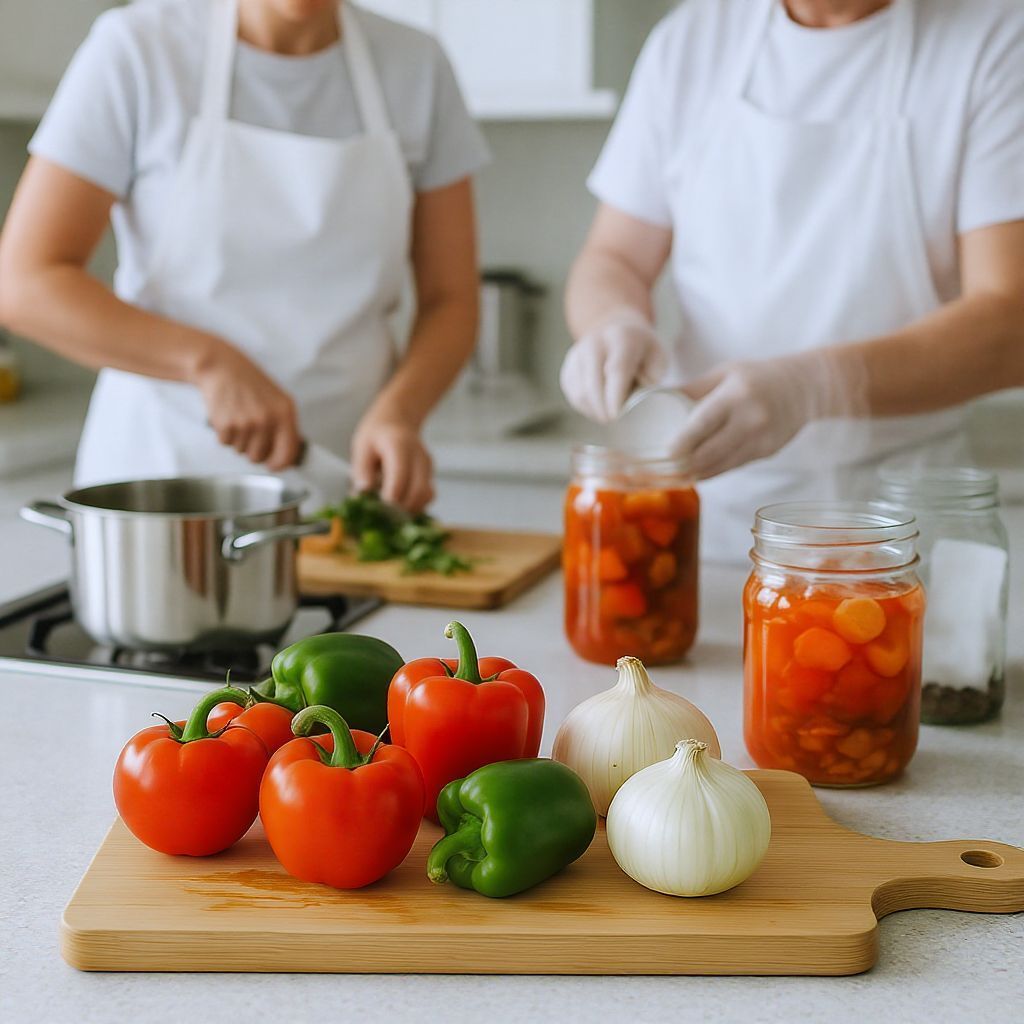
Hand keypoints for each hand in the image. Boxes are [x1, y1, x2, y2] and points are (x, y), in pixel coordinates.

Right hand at [191, 338, 301, 470]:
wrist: (221, 367)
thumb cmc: (250, 383)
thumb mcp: (277, 399)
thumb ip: (284, 425)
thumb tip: (288, 455)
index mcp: (285, 413)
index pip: (287, 453)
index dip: (279, 464)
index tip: (273, 465)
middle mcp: (267, 420)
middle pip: (260, 457)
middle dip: (253, 450)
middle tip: (249, 432)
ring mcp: (246, 423)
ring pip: (241, 451)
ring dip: (238, 440)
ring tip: (238, 418)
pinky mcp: (226, 425)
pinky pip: (226, 444)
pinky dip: (225, 435)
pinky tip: (227, 417)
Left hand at [351, 413, 433, 512]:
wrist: (398, 421)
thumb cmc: (376, 435)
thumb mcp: (362, 447)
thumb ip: (362, 470)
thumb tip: (363, 493)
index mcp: (399, 445)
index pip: (400, 476)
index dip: (391, 498)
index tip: (379, 511)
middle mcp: (419, 455)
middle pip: (419, 490)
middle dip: (402, 509)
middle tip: (384, 518)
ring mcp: (428, 466)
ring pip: (427, 495)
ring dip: (410, 509)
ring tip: (391, 514)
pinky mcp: (430, 475)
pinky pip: (428, 496)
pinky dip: (416, 506)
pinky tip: (400, 507)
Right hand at [559, 308, 667, 422]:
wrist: (618, 331)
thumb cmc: (642, 351)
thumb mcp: (658, 358)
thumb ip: (652, 377)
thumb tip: (637, 397)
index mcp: (622, 338)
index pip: (616, 369)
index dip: (615, 396)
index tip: (617, 416)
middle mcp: (595, 342)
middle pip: (592, 383)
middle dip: (602, 408)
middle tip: (613, 422)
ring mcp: (578, 354)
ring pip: (580, 392)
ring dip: (593, 409)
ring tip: (607, 415)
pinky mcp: (568, 367)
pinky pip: (573, 394)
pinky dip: (585, 407)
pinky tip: (598, 408)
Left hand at [673, 351, 858, 478]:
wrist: (804, 388)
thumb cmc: (756, 376)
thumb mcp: (723, 374)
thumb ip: (691, 390)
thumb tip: (651, 401)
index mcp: (736, 396)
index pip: (702, 426)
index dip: (680, 445)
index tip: (662, 453)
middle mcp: (751, 421)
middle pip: (707, 454)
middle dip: (680, 465)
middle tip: (658, 468)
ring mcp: (761, 441)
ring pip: (718, 467)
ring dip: (692, 473)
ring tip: (669, 474)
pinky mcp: (765, 454)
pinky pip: (730, 468)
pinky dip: (709, 471)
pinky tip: (692, 471)